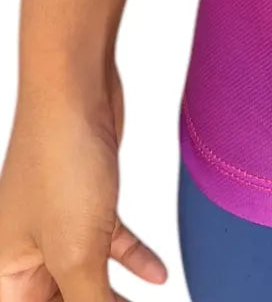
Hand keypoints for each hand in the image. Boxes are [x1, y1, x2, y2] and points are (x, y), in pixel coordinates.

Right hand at [0, 70, 166, 301]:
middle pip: (59, 301)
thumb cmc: (58, 163)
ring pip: (86, 278)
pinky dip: (132, 262)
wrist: (74, 90)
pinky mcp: (87, 202)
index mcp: (5, 273)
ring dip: (114, 295)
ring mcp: (57, 226)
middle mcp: (25, 253)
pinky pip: (108, 246)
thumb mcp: (76, 253)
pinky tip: (157, 277)